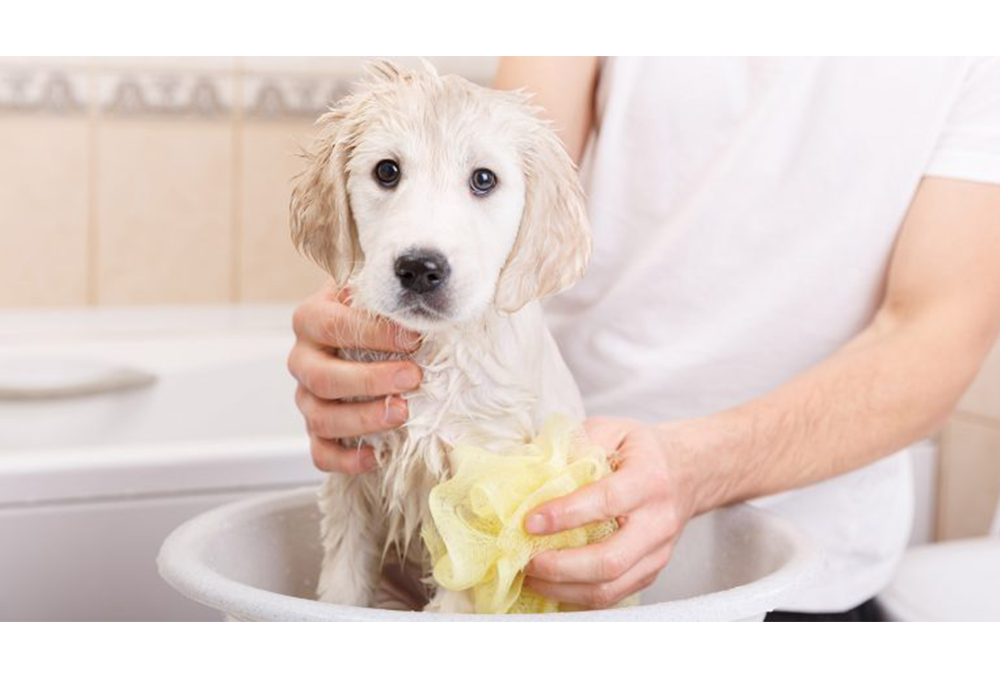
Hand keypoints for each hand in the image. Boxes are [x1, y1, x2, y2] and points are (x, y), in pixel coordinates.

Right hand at [288, 282, 422, 473]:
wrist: (356, 336)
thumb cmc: (372, 314)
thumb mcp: (374, 293)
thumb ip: (386, 293)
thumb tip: (421, 296)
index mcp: (310, 320)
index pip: (331, 325)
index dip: (373, 333)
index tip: (413, 338)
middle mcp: (303, 360)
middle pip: (324, 378)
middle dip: (371, 380)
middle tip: (413, 377)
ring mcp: (306, 398)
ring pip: (321, 419)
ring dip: (364, 419)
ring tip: (402, 413)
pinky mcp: (315, 430)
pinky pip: (320, 453)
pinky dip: (347, 460)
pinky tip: (378, 455)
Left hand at [522, 417, 700, 608]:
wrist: (687, 472)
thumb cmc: (641, 450)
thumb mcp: (612, 429)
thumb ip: (577, 444)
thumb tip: (534, 467)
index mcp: (648, 479)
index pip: (606, 502)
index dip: (564, 515)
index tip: (529, 521)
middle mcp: (658, 521)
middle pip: (609, 560)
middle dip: (559, 566)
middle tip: (525, 559)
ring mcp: (657, 553)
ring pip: (609, 588)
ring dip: (562, 588)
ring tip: (529, 576)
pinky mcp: (651, 572)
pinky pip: (612, 596)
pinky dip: (576, 596)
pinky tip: (550, 584)